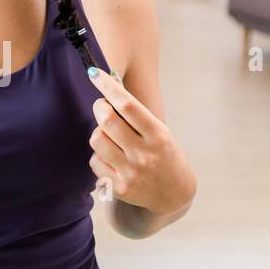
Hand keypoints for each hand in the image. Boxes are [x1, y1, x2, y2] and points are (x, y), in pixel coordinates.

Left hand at [86, 67, 189, 216]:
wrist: (174, 195)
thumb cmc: (164, 156)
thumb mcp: (161, 134)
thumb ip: (137, 118)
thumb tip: (109, 89)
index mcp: (158, 135)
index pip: (128, 105)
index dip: (108, 86)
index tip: (95, 73)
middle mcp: (144, 154)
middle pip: (107, 121)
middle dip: (99, 107)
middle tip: (102, 106)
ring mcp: (130, 172)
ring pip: (97, 140)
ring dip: (99, 133)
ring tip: (110, 136)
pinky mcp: (118, 187)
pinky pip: (95, 162)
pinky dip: (98, 155)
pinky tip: (110, 157)